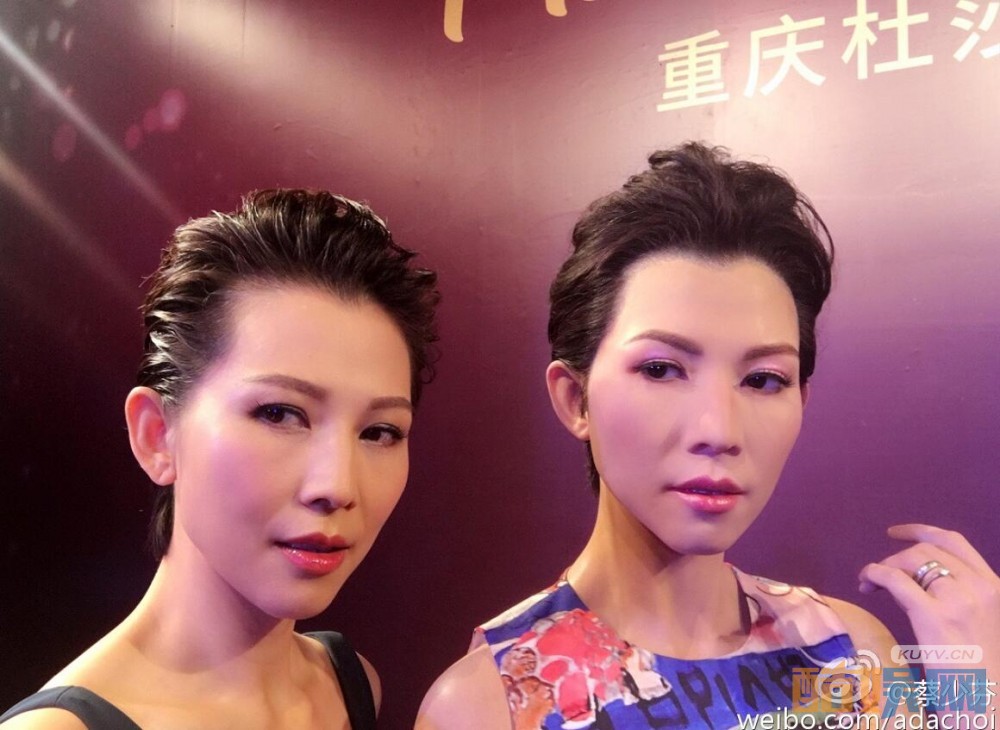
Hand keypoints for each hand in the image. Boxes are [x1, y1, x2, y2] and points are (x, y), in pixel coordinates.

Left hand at [858, 524, 999, 675]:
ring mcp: (959, 600)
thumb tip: (913, 580)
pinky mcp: (934, 616)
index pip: (955, 542)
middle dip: (895, 556)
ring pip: (910, 560)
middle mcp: (980, 588)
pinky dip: (875, 574)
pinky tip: (867, 583)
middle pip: (927, 549)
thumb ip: (956, 597)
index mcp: (994, 587)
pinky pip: (894, 579)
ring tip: (869, 584)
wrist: (987, 702)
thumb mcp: (978, 622)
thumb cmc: (980, 670)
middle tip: (876, 574)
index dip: (920, 530)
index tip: (894, 533)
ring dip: (883, 566)